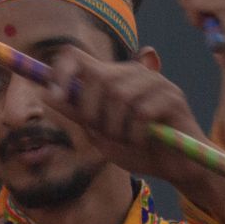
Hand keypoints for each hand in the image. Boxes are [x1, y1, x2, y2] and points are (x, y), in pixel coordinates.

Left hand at [39, 50, 210, 194]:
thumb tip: (48, 94)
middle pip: (98, 76)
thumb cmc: (138, 149)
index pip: (76, 56)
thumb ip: (78, 114)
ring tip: (128, 140)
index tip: (54, 95)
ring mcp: (155, 81)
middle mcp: (133, 71)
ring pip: (120, 94)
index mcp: (111, 77)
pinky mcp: (173, 96)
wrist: (176, 168)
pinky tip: (145, 140)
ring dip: (117, 127)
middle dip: (93, 112)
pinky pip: (142, 112)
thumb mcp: (100, 135)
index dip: (61, 71)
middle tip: (106, 134)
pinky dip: (136, 134)